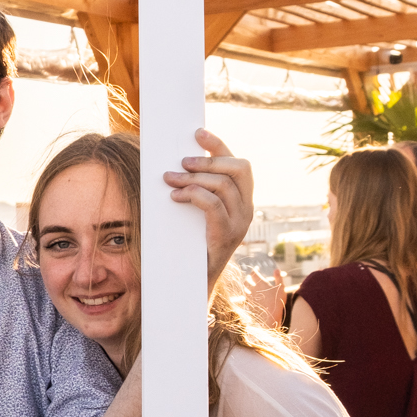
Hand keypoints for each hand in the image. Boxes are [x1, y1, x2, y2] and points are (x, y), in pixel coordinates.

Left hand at [163, 128, 253, 291]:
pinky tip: (176, 197)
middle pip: (239, 168)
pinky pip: (213, 205)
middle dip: (208, 160)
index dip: (220, 145)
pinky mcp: (227, 235)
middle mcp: (247, 209)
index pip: (239, 164)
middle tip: (181, 162)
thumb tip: (174, 165)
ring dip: (193, 178)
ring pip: (224, 185)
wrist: (194, 283)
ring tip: (169, 180)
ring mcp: (240, 223)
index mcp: (242, 200)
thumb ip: (195, 191)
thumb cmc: (191, 244)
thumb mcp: (195, 213)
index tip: (198, 133)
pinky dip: (193, 195)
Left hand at [242, 264, 286, 329]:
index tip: (257, 268)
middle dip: (249, 277)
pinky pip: (245, 296)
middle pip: (247, 280)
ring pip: (244, 288)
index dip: (254, 269)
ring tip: (249, 284)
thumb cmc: (277, 301)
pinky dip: (246, 293)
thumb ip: (278, 278)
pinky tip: (250, 294)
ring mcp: (250, 296)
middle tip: (252, 276)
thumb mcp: (281, 288)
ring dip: (246, 285)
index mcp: (261, 283)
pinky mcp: (249, 303)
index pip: (254, 273)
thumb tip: (276, 269)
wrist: (271, 316)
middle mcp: (253, 289)